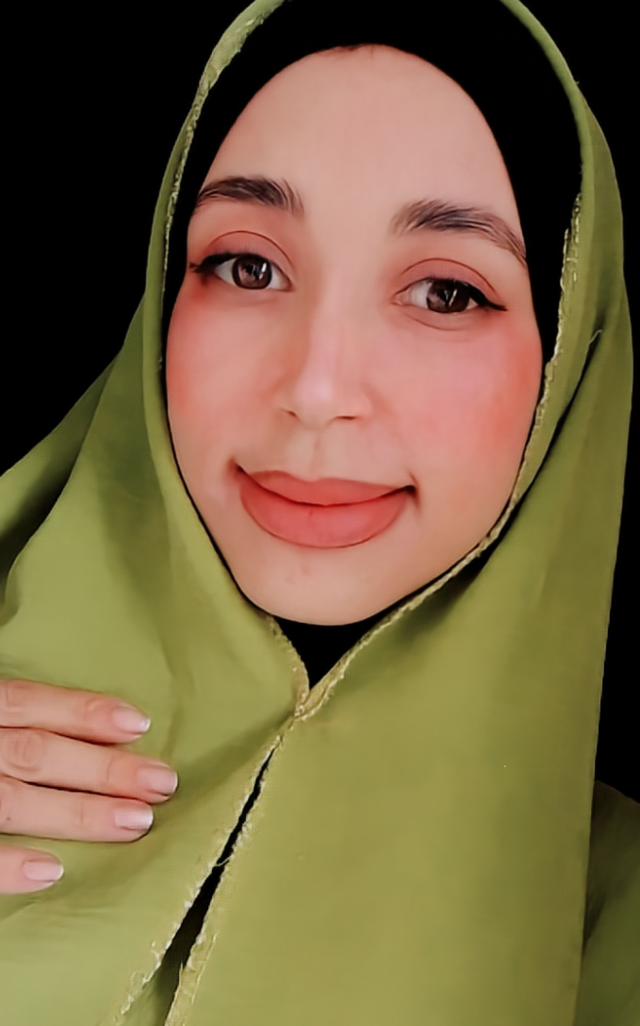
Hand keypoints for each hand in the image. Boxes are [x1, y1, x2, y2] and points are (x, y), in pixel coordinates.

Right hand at [0, 678, 176, 893]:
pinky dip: (7, 865)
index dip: (83, 713)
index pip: (28, 703)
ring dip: (77, 812)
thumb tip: (80, 731)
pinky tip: (52, 872)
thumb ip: (11, 719)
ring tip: (136, 822)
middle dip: (103, 768)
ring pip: (13, 801)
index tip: (141, 724)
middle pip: (37, 753)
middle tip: (163, 782)